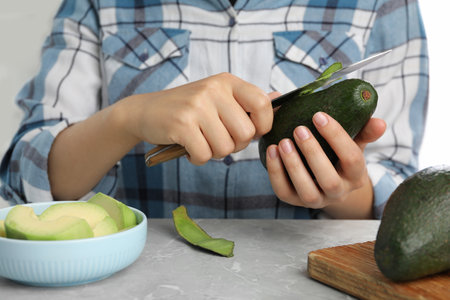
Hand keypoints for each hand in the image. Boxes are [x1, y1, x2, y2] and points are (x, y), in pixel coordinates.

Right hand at [121, 73, 272, 164]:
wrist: (145, 111)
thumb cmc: (187, 109)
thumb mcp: (217, 97)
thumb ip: (246, 101)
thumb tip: (280, 98)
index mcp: (227, 82)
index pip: (262, 103)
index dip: (262, 125)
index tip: (250, 132)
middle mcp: (213, 89)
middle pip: (245, 133)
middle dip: (235, 145)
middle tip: (218, 139)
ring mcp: (197, 106)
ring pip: (225, 147)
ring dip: (214, 153)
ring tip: (201, 141)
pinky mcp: (182, 124)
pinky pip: (204, 155)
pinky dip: (198, 158)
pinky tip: (189, 148)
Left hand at [265, 112, 385, 216]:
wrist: (324, 180)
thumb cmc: (338, 155)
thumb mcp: (354, 142)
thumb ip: (364, 131)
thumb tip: (380, 123)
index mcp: (356, 175)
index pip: (352, 158)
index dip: (336, 137)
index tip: (319, 116)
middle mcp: (338, 192)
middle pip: (328, 179)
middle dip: (313, 153)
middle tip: (299, 130)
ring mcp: (316, 199)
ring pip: (307, 191)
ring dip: (293, 166)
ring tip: (283, 142)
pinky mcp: (294, 201)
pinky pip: (284, 191)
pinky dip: (275, 172)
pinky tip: (271, 151)